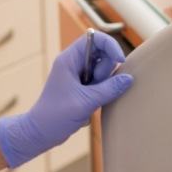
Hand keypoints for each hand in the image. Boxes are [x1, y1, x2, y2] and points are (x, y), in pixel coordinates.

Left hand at [0, 32, 133, 167]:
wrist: (41, 132)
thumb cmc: (55, 115)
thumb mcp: (85, 102)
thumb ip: (109, 89)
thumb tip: (129, 79)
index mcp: (69, 60)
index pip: (95, 39)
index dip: (110, 46)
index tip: (120, 61)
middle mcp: (74, 64)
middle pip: (103, 54)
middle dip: (106, 71)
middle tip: (96, 87)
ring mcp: (79, 76)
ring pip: (104, 70)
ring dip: (105, 84)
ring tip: (92, 99)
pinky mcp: (83, 88)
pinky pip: (102, 83)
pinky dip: (103, 92)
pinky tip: (92, 103)